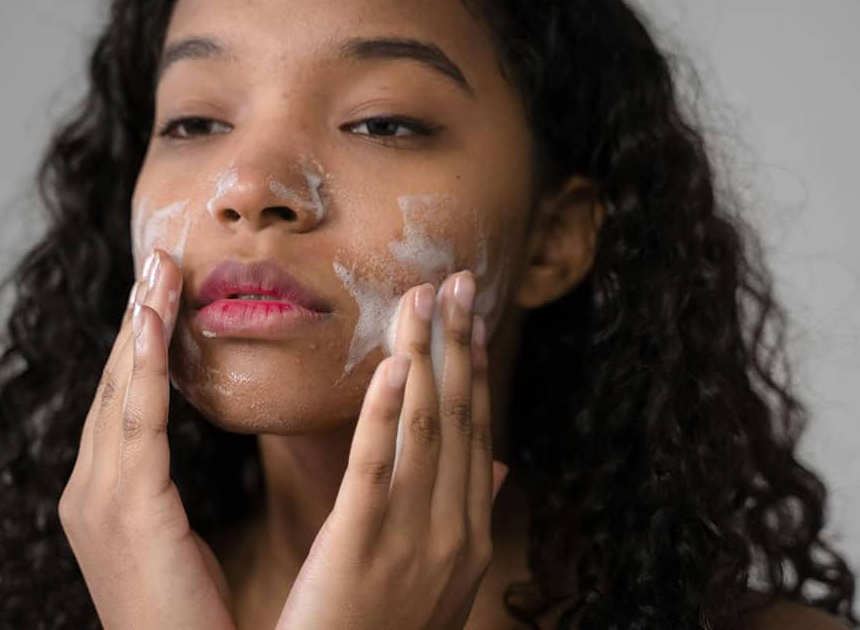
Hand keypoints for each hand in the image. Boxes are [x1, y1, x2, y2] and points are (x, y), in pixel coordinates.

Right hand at [58, 248, 235, 629]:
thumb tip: (177, 456)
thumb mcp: (173, 542)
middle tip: (159, 256)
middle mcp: (88, 491)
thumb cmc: (187, 618)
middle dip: (137, 318)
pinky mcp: (128, 508)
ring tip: (160, 267)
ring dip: (142, 323)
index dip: (139, 344)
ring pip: (123, 391)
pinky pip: (140, 420)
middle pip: (116, 384)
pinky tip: (155, 318)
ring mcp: (99, 499)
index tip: (158, 291)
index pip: (120, 403)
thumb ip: (166, 493)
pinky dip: (146, 364)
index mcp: (100, 498)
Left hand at [275, 270, 509, 629]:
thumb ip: (462, 516)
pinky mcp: (362, 548)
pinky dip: (388, 413)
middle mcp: (453, 532)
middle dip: (459, 345)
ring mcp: (413, 541)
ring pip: (426, 431)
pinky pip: (379, 470)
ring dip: (427, 357)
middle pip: (459, 419)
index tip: (472, 313)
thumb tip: (498, 465)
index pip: (475, 433)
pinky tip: (396, 364)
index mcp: (467, 535)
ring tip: (422, 298)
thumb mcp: (438, 579)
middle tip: (457, 279)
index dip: (474, 368)